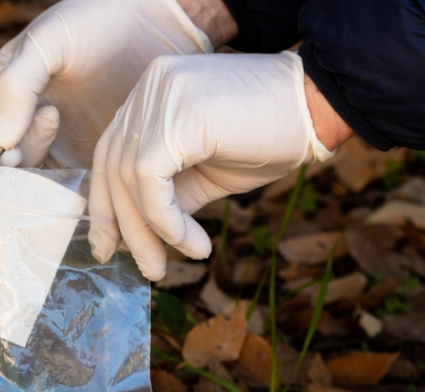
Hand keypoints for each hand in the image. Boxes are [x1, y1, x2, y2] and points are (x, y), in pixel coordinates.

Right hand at [0, 0, 213, 169]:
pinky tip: (93, 164)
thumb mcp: (50, 41)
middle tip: (53, 125)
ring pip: (35, 181)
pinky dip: (74, 187)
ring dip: (46, 177)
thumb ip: (16, 86)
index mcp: (6, 92)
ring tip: (73, 138)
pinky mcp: (88, 160)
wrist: (159, 23)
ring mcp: (58, 144)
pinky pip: (70, 187)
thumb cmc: (99, 20)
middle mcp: (26, 123)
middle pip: (5, 165)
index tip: (23, 137)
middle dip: (21, 160)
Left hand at [89, 51, 334, 279]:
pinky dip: (167, 222)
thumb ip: (164, 195)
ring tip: (174, 262)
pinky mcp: (178, 116)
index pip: (110, 154)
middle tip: (147, 270)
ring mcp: (160, 96)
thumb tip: (132, 238)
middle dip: (125, 227)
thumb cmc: (267, 138)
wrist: (318, 107)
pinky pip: (151, 182)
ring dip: (150, 233)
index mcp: (149, 94)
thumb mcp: (203, 174)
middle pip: (114, 168)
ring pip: (129, 179)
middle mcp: (148, 87)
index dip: (106, 205)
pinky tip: (193, 244)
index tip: (110, 247)